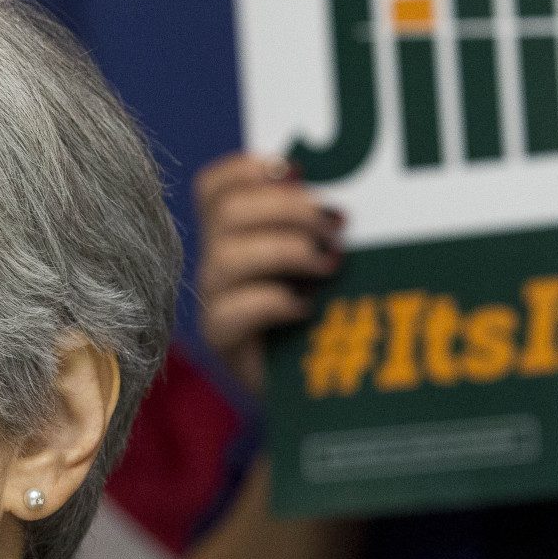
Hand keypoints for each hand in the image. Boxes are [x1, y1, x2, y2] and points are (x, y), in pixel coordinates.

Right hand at [195, 153, 344, 394]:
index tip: (298, 170)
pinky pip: (230, 310)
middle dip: (286, 207)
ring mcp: (214, 300)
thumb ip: (322, 231)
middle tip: (337, 225)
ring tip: (330, 265)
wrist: (319, 389)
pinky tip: (306, 307)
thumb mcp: (326, 266)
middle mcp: (218, 263)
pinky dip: (273, 301)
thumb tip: (343, 202)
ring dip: (285, 250)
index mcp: (235, 235)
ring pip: (225, 256)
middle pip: (227, 212)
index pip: (214, 187)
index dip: (247, 169)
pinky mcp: (221, 340)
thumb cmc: (327, 320)